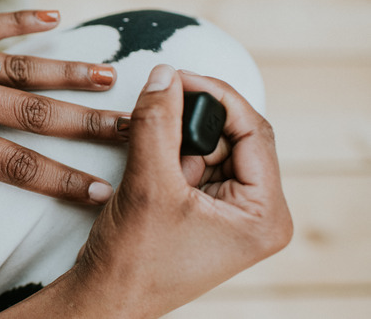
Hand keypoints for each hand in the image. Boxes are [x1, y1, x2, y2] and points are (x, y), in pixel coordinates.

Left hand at [0, 10, 126, 260]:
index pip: (15, 166)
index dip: (62, 181)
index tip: (103, 191)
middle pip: (34, 115)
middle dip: (88, 126)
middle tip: (133, 130)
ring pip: (21, 66)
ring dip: (68, 74)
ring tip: (111, 78)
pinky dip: (23, 18)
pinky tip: (57, 16)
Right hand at [0, 65, 291, 316]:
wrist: (106, 298)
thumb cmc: (133, 262)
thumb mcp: (147, 184)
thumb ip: (157, 123)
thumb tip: (164, 74)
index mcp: (264, 214)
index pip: (253, 131)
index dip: (215, 95)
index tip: (177, 76)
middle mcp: (257, 214)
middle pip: (232, 137)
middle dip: (190, 123)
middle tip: (155, 111)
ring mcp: (232, 214)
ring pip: (209, 147)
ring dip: (175, 140)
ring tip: (147, 159)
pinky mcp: (207, 212)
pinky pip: (194, 165)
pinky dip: (169, 156)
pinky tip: (148, 169)